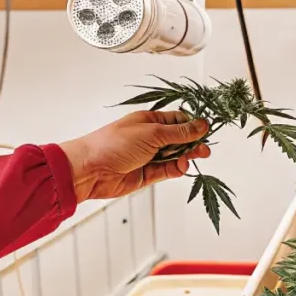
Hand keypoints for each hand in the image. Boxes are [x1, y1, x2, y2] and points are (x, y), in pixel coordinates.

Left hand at [58, 111, 210, 201]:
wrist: (90, 170)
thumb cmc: (114, 144)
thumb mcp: (152, 133)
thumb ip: (179, 132)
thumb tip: (202, 125)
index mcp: (149, 121)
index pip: (177, 120)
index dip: (192, 125)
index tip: (206, 131)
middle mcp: (150, 138)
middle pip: (179, 140)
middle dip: (192, 144)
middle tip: (205, 150)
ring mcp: (148, 156)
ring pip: (174, 157)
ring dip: (185, 158)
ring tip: (192, 159)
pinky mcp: (145, 174)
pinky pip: (166, 171)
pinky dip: (175, 170)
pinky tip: (180, 168)